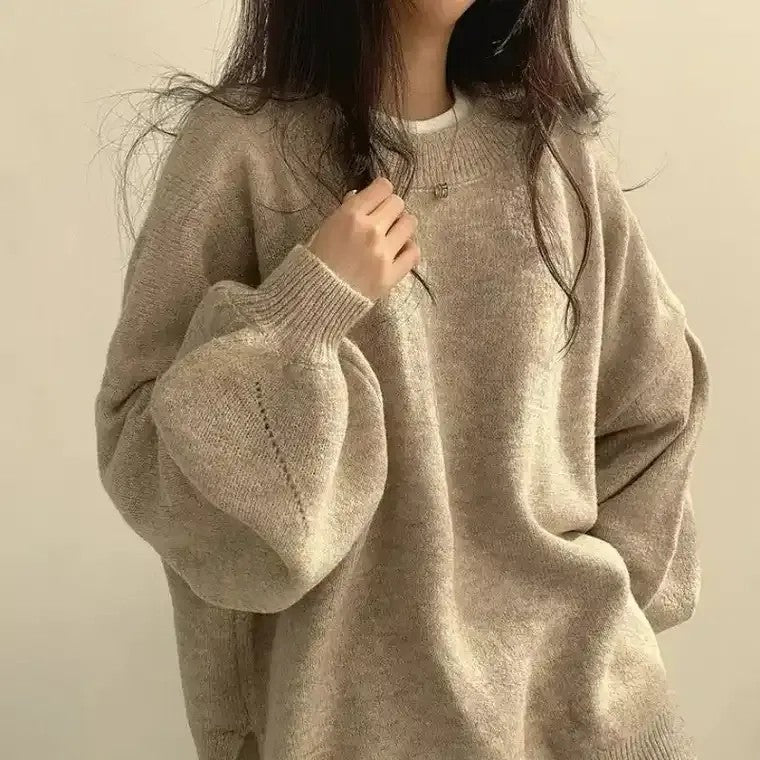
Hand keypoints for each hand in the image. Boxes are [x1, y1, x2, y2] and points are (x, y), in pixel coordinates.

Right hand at [305, 177, 419, 300]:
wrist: (316, 298)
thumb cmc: (316, 261)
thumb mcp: (324, 229)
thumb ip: (345, 211)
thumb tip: (359, 195)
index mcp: (351, 215)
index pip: (382, 188)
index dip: (381, 192)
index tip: (378, 200)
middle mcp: (371, 230)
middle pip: (398, 203)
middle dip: (391, 209)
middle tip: (384, 220)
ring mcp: (384, 252)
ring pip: (409, 224)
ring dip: (402, 226)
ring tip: (393, 236)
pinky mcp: (392, 273)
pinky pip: (413, 252)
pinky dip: (409, 249)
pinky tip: (399, 252)